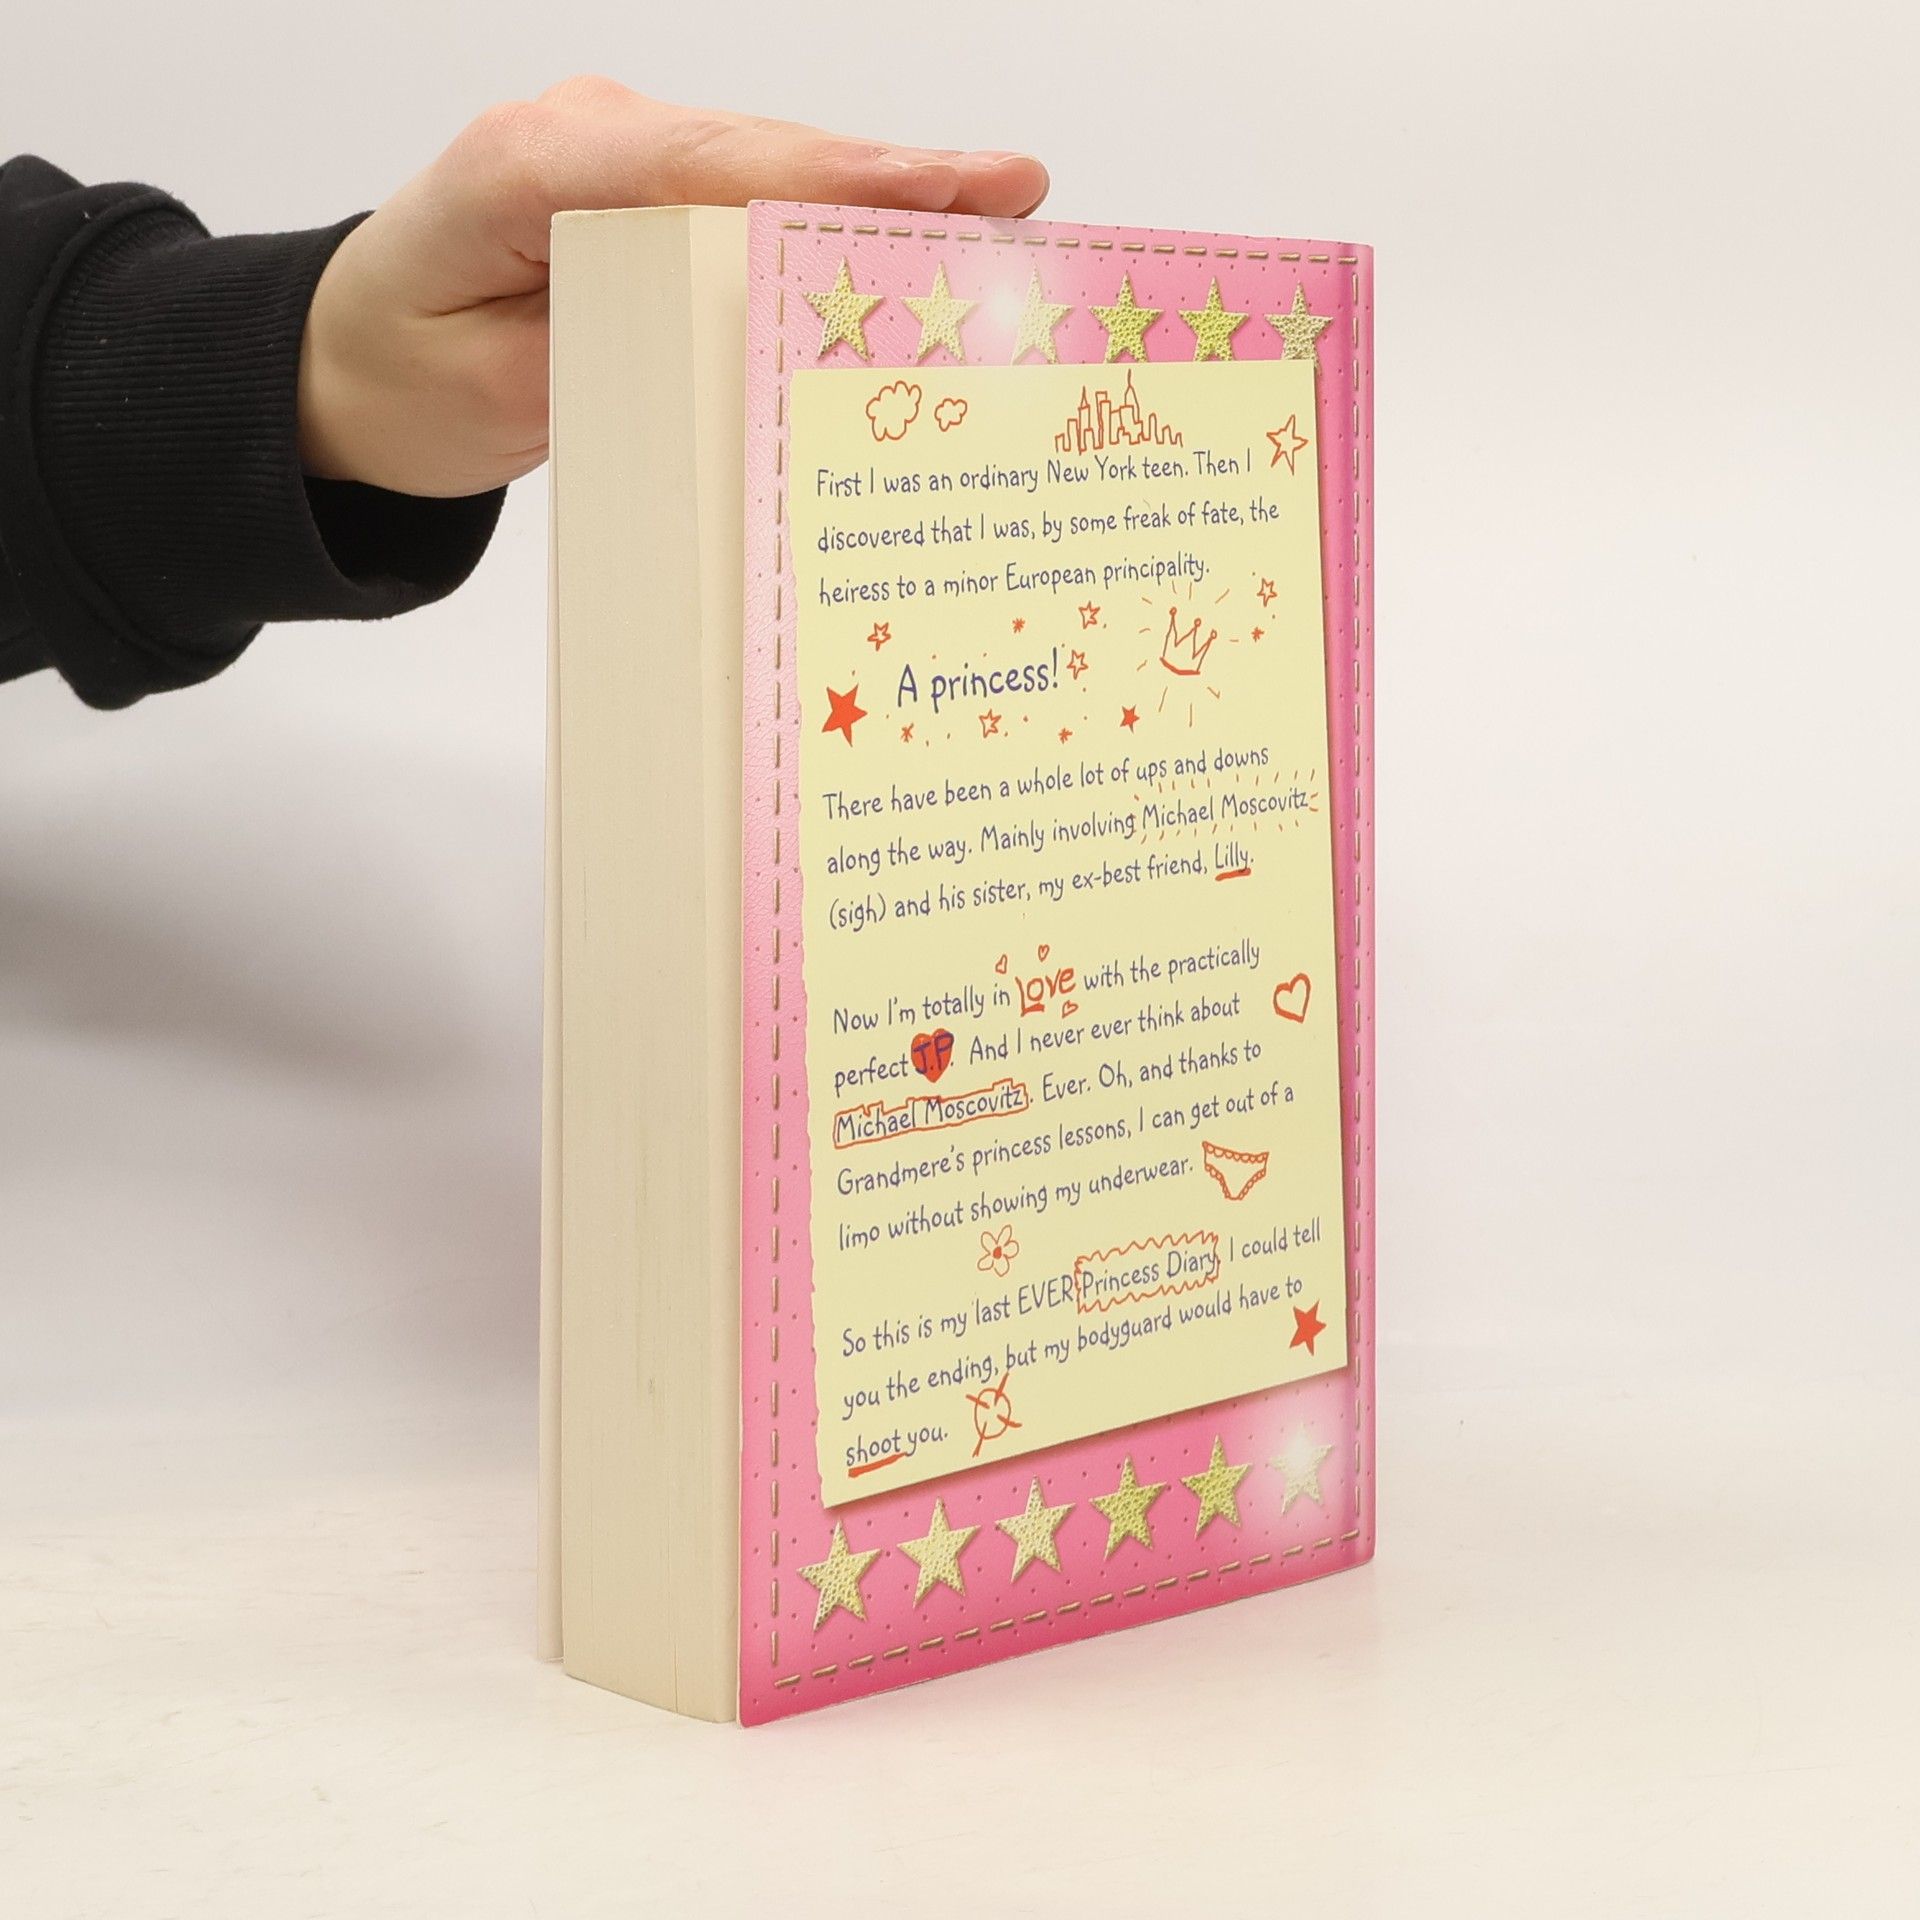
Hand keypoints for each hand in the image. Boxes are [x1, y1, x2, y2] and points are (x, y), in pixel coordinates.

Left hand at [296, 79, 1048, 497]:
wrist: (347, 364)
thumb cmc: (403, 374)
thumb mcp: (488, 392)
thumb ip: (602, 356)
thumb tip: (728, 345)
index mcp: (530, 166)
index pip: (700, 162)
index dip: (823, 175)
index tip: (931, 190)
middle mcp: (588, 139)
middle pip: (761, 153)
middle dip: (891, 180)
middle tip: (1015, 198)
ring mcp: (622, 161)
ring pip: (771, 172)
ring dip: (882, 202)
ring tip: (1001, 219)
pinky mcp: (649, 201)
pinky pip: (754, 205)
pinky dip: (836, 229)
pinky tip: (921, 251)